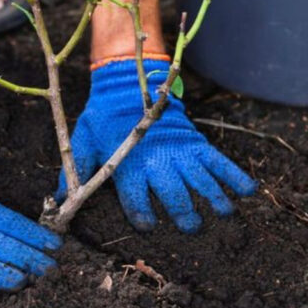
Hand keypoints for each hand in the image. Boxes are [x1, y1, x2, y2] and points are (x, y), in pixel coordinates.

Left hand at [56, 58, 256, 232]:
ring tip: (224, 215)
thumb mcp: (83, 143)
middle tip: (191, 226)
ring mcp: (180, 152)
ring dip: (216, 200)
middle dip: (185, 217)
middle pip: (175, 198)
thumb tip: (60, 200)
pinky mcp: (195, 141)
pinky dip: (235, 175)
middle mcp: (157, 163)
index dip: (143, 218)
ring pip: (202, 183)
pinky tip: (248, 192)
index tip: (147, 226)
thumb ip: (74, 172)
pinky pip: (220, 161)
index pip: (137, 203)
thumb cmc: (102, 116)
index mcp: (129, 167)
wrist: (127, 81)